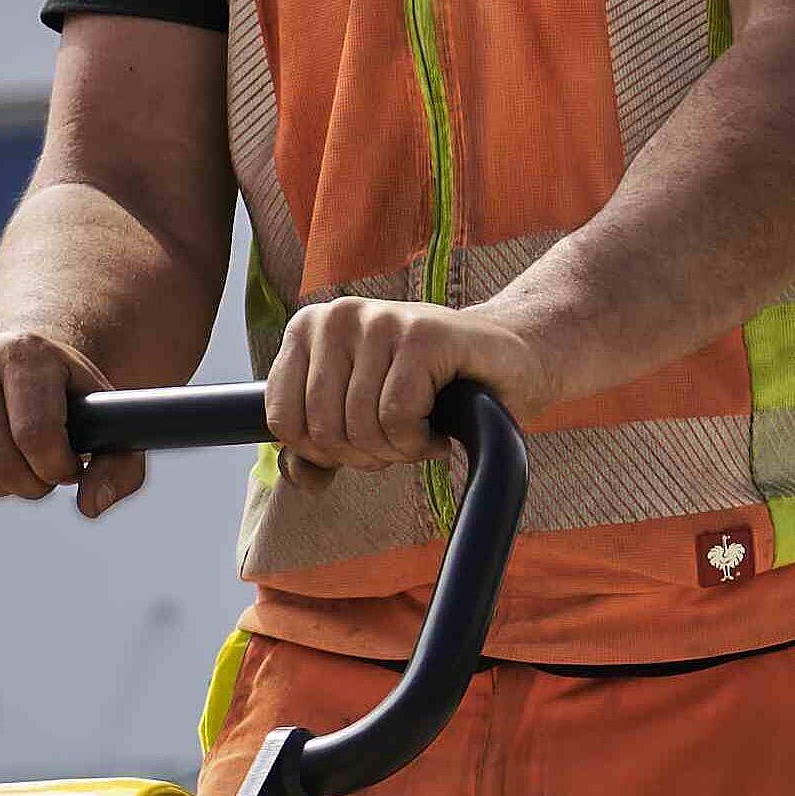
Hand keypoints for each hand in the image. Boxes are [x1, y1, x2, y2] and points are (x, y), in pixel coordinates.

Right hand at [0, 334, 137, 516]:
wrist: (10, 366)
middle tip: (34, 470)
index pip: (36, 436)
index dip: (56, 470)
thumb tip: (91, 506)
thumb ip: (119, 467)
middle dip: (26, 484)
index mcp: (25, 351)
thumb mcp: (103, 424)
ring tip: (3, 467)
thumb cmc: (61, 401)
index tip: (64, 466)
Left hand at [260, 293, 515, 473]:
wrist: (510, 360)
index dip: (320, 453)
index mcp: (307, 330)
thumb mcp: (361, 417)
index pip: (283, 420)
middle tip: (396, 444)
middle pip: (322, 428)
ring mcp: (380, 320)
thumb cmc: (431, 389)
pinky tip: (435, 436)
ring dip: (394, 452)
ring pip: (359, 425)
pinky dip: (417, 443)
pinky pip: (396, 418)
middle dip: (362, 456)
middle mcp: (337, 316)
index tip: (357, 446)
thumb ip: (321, 449)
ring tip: (418, 437)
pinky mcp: (421, 335)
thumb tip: (301, 479)